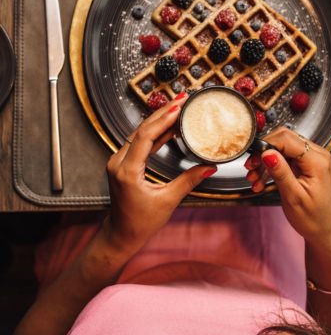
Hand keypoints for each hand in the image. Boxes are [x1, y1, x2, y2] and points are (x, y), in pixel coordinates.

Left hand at [105, 93, 216, 256]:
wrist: (122, 234)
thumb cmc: (140, 222)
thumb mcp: (168, 201)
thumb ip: (188, 181)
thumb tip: (209, 167)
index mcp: (127, 171)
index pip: (145, 137)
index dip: (163, 120)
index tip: (178, 108)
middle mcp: (118, 163)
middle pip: (141, 130)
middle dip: (162, 113)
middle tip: (182, 100)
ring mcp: (118, 162)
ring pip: (138, 133)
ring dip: (158, 120)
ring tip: (178, 108)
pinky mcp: (122, 164)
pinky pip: (138, 142)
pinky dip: (154, 133)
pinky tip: (169, 127)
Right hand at [245, 127, 330, 248]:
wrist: (324, 232)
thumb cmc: (314, 219)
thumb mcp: (293, 197)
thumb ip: (281, 172)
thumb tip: (267, 153)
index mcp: (317, 161)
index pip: (287, 139)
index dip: (267, 145)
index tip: (253, 158)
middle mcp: (318, 155)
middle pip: (284, 140)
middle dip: (264, 153)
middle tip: (250, 168)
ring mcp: (313, 159)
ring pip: (282, 149)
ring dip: (265, 162)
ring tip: (254, 179)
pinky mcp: (307, 165)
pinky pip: (286, 158)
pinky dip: (272, 167)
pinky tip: (262, 181)